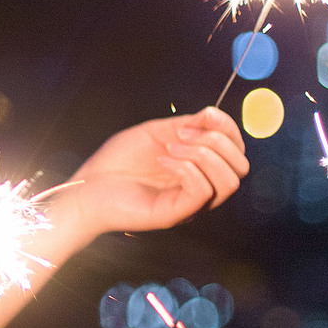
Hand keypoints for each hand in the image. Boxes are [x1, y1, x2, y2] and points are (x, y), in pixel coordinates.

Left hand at [63, 106, 246, 240]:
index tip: (204, 114)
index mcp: (200, 167)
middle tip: (180, 134)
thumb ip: (186, 125)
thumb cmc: (118, 161)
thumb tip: (212, 115)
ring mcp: (191, 203)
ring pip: (229, 180)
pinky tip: (163, 160)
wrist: (87, 186)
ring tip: (171, 148)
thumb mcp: (156, 133)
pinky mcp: (176, 213)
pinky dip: (186, 168)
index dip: (228, 127)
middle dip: (218, 140)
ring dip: (203, 155)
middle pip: (240, 165)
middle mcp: (201, 187)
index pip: (236, 150)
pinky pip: (202, 191)